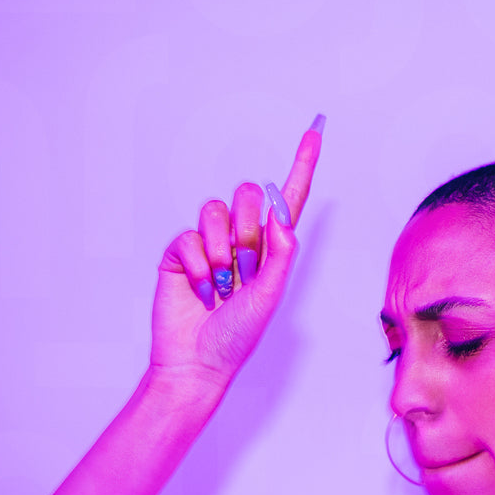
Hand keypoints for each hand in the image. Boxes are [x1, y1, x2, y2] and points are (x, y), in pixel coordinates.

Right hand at [148, 115, 323, 394]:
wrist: (196, 362)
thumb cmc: (237, 336)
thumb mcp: (269, 297)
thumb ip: (280, 256)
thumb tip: (283, 217)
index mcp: (271, 249)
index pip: (288, 199)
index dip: (301, 165)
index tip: (314, 131)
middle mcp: (240, 239)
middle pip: (247, 194)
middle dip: (247, 227)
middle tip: (244, 268)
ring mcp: (208, 244)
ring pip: (215, 211)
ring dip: (220, 250)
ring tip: (220, 283)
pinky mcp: (179, 252)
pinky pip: (188, 236)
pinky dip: (197, 264)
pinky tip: (199, 288)